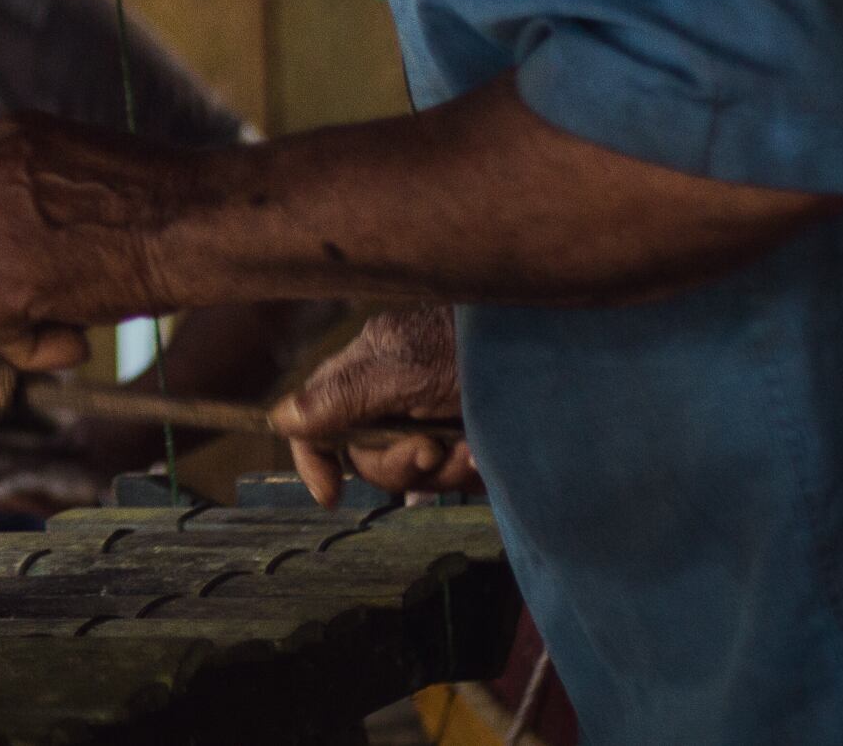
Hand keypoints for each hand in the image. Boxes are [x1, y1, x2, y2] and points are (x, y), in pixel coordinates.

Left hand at [0, 112, 192, 372]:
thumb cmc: (158, 204)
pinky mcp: (1, 282)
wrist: (198, 222)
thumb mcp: (69, 170)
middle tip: (48, 287)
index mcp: (2, 140)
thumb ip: (17, 194)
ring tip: (81, 298)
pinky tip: (78, 335)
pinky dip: (30, 349)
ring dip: (17, 315)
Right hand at [270, 306, 475, 506]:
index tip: (331, 495)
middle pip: (366, 456)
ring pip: (412, 473)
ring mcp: (434, 421)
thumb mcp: (406, 370)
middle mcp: (395, 397)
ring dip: (441, 471)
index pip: (318, 417)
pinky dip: (469, 472)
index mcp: (368, 369)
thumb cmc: (479, 348)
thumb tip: (279, 421)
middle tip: (432, 451)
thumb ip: (343, 397)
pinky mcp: (471, 442)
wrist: (563, 352)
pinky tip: (488, 456)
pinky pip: (453, 477)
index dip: (315, 458)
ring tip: (474, 451)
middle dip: (398, 464)